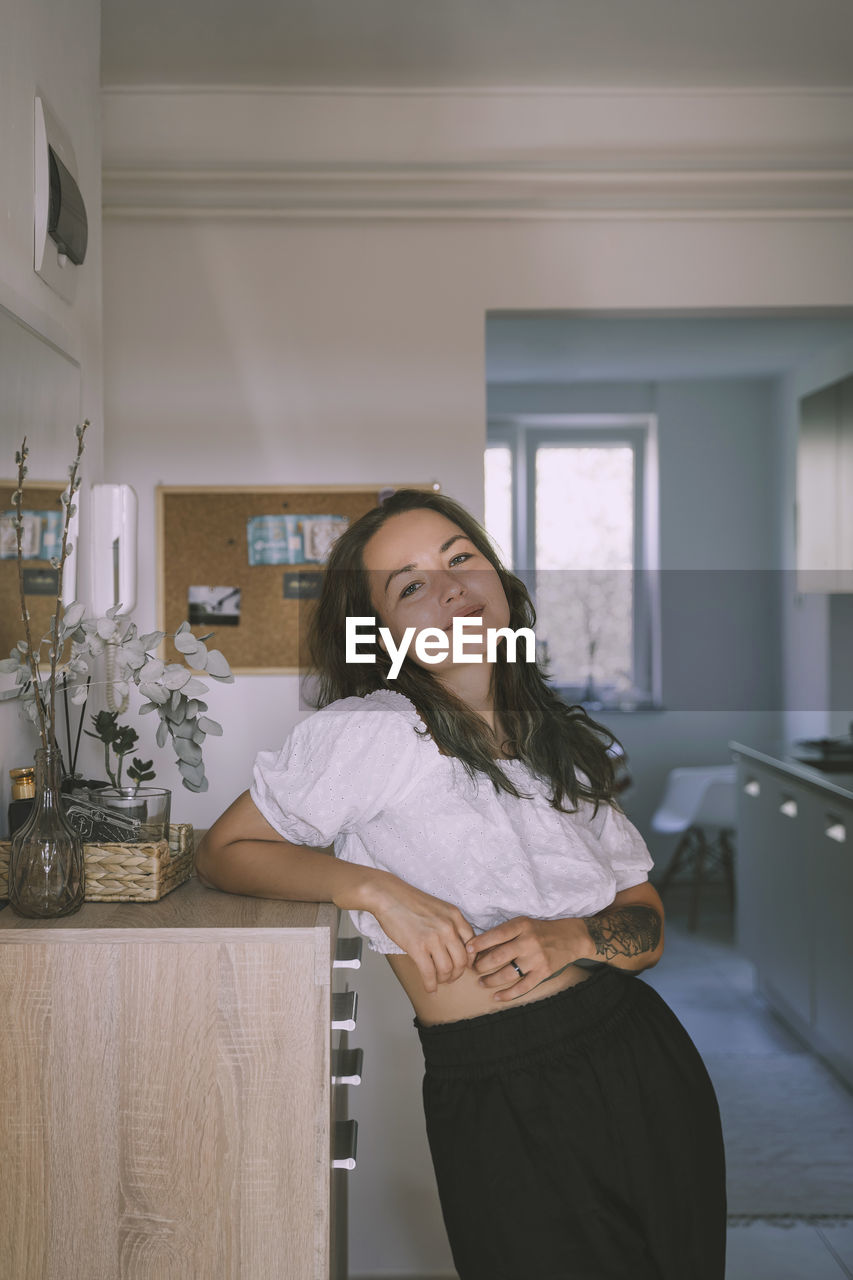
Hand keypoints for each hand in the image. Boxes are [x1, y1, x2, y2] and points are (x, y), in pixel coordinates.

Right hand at [368, 874, 476, 994]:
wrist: (388, 896)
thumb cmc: (409, 901)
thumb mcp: (439, 907)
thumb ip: (450, 923)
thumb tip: (454, 946)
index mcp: (455, 916)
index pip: (472, 944)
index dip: (468, 959)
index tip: (462, 965)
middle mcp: (448, 927)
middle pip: (462, 961)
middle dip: (457, 973)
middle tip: (450, 977)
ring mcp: (434, 938)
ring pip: (447, 969)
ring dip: (444, 980)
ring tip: (438, 981)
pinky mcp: (418, 947)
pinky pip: (429, 973)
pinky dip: (430, 985)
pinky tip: (429, 988)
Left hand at [466, 915, 595, 1002]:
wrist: (571, 938)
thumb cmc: (541, 930)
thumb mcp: (523, 924)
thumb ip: (505, 933)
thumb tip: (479, 947)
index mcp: (521, 926)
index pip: (496, 935)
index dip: (479, 943)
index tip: (467, 949)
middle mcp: (528, 942)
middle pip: (498, 956)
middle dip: (481, 965)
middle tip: (473, 968)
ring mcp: (536, 959)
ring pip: (507, 974)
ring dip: (490, 980)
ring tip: (481, 982)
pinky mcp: (543, 973)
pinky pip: (522, 987)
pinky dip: (507, 994)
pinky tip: (496, 997)